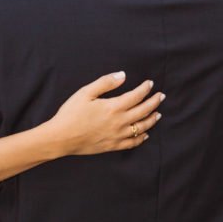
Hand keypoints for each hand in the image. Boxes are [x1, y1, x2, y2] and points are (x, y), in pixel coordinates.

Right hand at [49, 72, 163, 156]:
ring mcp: (118, 135)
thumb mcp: (85, 92)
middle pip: (143, 111)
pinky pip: (133, 143)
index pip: (136, 96)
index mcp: (113, 107)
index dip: (145, 88)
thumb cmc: (71, 113)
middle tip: (161, 96)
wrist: (61, 137)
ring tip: (158, 113)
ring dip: (152, 119)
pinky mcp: (113, 146)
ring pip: (142, 127)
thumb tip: (122, 75)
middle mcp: (120, 122)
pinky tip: (145, 134)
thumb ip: (105, 83)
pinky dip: (141, 138)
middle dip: (154, 102)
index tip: (150, 83)